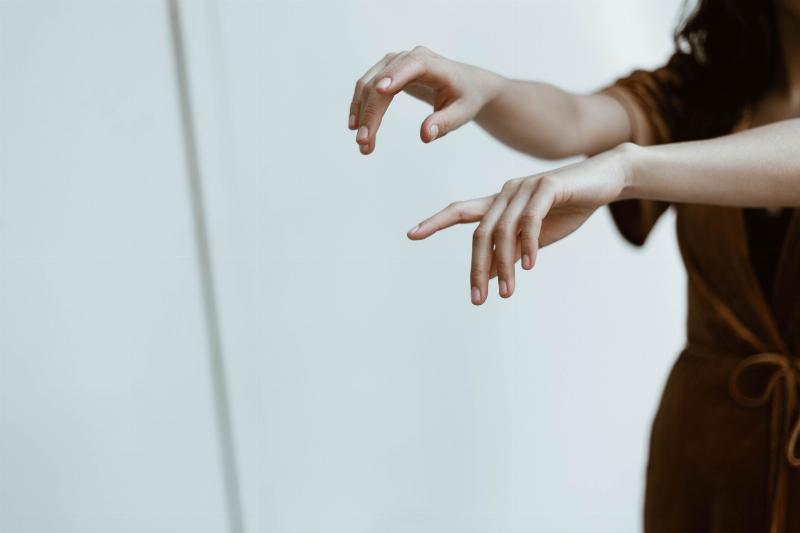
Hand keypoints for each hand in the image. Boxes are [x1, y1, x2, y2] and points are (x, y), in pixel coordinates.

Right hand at [348, 46, 502, 153]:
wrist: (466, 85)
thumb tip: (425, 135)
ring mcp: (395, 62)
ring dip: (361, 114)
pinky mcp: (387, 71)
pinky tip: (356, 127)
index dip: (395, 77)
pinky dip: (360, 108)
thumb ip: (444, 123)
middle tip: (364, 143)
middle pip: (381, 82)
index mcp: (431, 64)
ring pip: (368, 85)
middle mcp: (409, 57)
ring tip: (362, 144)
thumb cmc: (465, 98)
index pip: (411, 66)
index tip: (379, 91)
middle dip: (370, 113)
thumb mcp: (462, 113)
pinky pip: (366, 88)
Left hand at [406, 148, 630, 304]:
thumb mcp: (536, 239)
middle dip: (476, 268)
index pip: (460, 211)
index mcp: (499, 204)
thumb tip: (490, 277)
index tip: (411, 235)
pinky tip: (529, 265)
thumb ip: (511, 254)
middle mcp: (505, 193)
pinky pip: (529, 219)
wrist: (606, 180)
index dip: (435, 222)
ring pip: (502, 229)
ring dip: (504, 264)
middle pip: (479, 232)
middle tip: (477, 299)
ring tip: (508, 292)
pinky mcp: (547, 186)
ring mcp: (525, 187)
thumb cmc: (569, 208)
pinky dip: (527, 243)